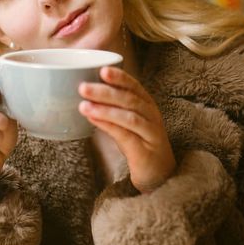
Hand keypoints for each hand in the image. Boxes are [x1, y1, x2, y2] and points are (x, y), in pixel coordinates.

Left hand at [78, 67, 175, 192]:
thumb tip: (86, 97)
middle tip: (83, 87)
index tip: (101, 69)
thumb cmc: (139, 145)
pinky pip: (126, 135)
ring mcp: (151, 132)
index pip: (134, 86)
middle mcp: (151, 115)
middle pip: (129, 99)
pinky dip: (109, 125)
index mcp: (147, 105)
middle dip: (105, 91)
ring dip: (105, 109)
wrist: (159, 175)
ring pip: (128, 116)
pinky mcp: (145, 150)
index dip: (119, 77)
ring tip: (84, 105)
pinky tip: (94, 120)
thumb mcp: (125, 124)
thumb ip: (111, 110)